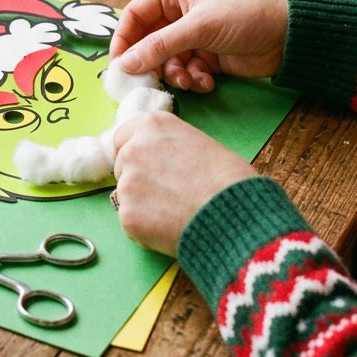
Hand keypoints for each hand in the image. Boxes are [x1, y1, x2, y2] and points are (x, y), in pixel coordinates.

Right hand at [109, 0, 287, 92]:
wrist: (288, 35)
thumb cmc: (244, 15)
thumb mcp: (199, 28)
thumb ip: (159, 46)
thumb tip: (124, 64)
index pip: (135, 15)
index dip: (124, 39)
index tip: (119, 65)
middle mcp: (178, 11)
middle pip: (148, 41)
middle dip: (151, 62)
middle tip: (149, 82)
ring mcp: (192, 34)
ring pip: (166, 60)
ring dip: (174, 74)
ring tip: (190, 81)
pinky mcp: (206, 55)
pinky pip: (185, 70)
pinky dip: (192, 79)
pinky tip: (207, 81)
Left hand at [113, 111, 255, 256]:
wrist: (234, 215)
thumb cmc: (230, 181)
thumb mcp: (201, 145)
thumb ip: (171, 148)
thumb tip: (164, 163)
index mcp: (153, 126)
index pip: (123, 138)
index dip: (136, 155)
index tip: (147, 168)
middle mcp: (134, 149)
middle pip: (122, 167)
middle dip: (138, 181)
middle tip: (168, 196)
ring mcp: (127, 183)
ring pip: (126, 197)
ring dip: (143, 206)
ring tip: (177, 214)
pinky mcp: (127, 215)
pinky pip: (131, 223)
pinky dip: (146, 229)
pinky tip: (172, 229)